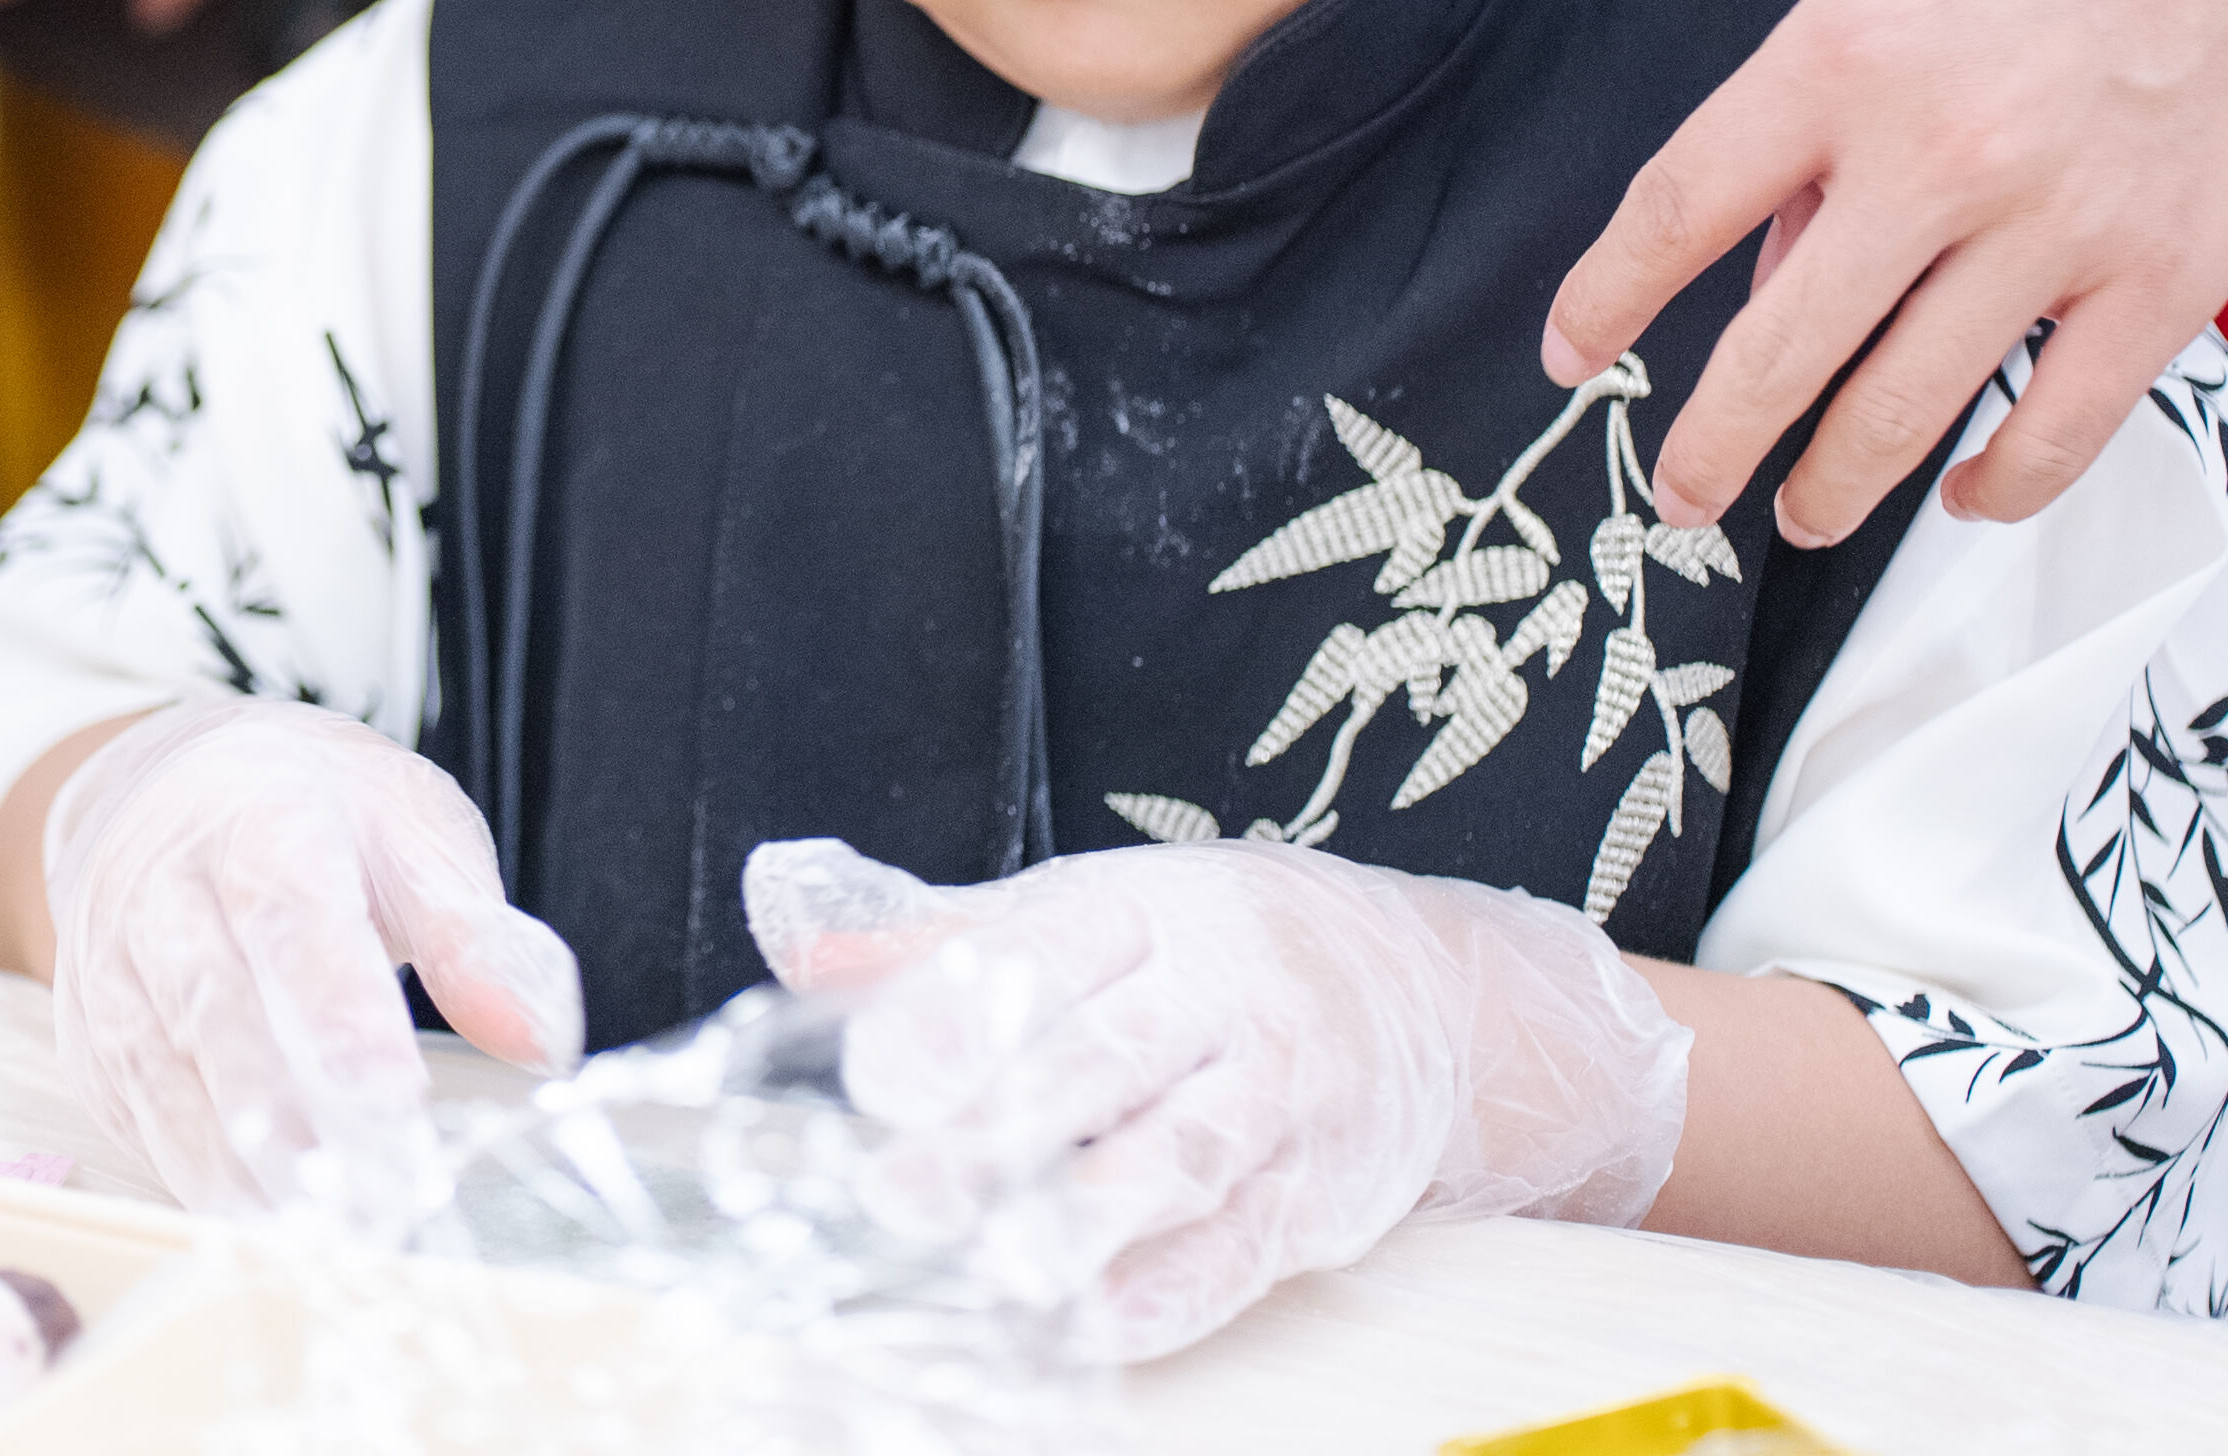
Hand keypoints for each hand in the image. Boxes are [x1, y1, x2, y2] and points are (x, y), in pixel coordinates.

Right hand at [42, 698, 580, 1213]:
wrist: (167, 793)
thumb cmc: (315, 817)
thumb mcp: (413, 832)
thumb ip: (474, 935)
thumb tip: (539, 1039)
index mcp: (257, 818)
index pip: (290, 913)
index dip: (338, 1007)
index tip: (394, 1096)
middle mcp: (161, 890)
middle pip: (218, 1009)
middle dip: (297, 1112)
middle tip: (380, 1191)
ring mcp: (110, 969)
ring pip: (169, 1079)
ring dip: (249, 1164)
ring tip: (335, 1227)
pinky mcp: (89, 1042)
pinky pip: (140, 1121)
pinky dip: (204, 1179)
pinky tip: (272, 1220)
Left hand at [745, 835, 1686, 1362]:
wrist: (1423, 988)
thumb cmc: (1218, 950)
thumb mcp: (1089, 910)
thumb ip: (947, 941)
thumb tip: (804, 956)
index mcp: (1147, 910)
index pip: (1044, 950)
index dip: (957, 1014)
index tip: (876, 1078)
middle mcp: (1223, 995)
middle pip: (1098, 1064)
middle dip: (994, 1135)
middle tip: (899, 1192)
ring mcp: (1282, 1096)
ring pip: (1176, 1162)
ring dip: (1079, 1221)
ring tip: (994, 1261)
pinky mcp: (1322, 1192)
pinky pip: (1240, 1248)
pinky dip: (1167, 1293)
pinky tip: (1095, 1318)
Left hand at [1543, 0, 2227, 540]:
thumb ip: (1819, 103)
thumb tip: (1776, 259)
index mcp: (1842, 57)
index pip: (1676, 208)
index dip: (1605, 301)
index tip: (1567, 357)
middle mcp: (1935, 156)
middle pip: (1773, 354)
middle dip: (1706, 450)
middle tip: (1678, 497)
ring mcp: (2057, 229)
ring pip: (1904, 413)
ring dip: (1833, 487)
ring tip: (1801, 515)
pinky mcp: (2169, 280)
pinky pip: (2057, 431)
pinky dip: (1996, 487)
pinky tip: (1961, 494)